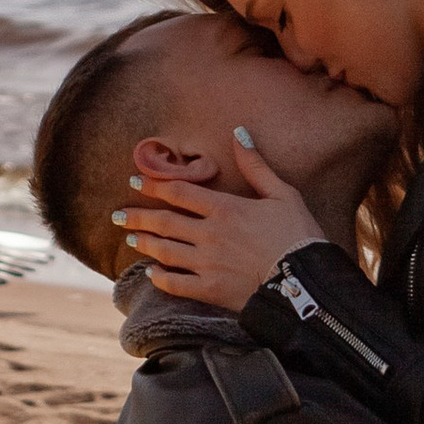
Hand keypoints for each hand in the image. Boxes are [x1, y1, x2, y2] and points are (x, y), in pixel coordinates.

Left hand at [121, 135, 329, 311]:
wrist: (306, 283)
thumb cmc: (298, 235)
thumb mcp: (283, 193)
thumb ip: (256, 165)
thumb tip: (239, 133)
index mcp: (225, 208)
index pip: (179, 192)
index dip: (154, 185)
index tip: (136, 181)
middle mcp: (209, 235)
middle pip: (164, 222)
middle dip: (138, 216)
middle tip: (117, 214)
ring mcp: (207, 264)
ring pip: (165, 252)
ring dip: (145, 244)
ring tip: (130, 238)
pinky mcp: (211, 290)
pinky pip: (176, 284)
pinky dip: (160, 279)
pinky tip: (152, 273)